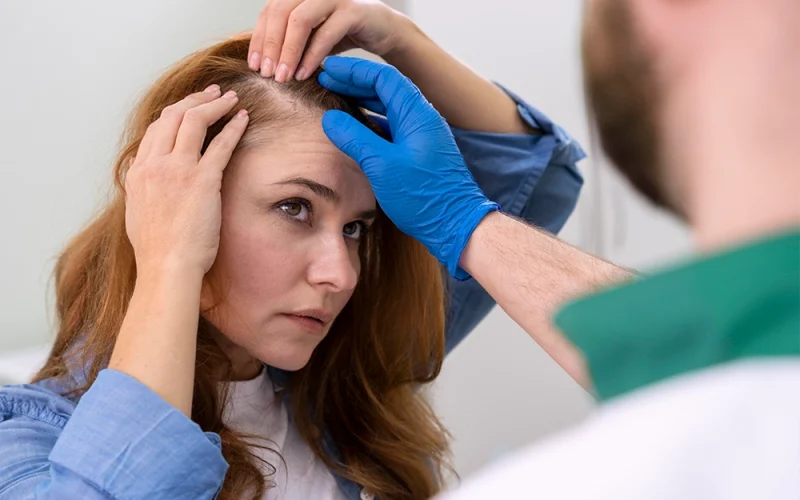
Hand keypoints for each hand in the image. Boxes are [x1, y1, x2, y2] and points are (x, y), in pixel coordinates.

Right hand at [125, 86, 248, 275]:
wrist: (166, 266)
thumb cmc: (157, 250)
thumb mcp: (139, 213)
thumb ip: (145, 191)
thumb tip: (152, 184)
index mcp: (138, 172)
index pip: (155, 129)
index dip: (175, 113)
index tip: (190, 107)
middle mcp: (155, 164)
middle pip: (173, 116)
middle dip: (195, 99)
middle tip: (213, 93)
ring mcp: (178, 170)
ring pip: (194, 121)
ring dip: (214, 104)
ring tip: (231, 98)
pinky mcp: (202, 180)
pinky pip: (220, 144)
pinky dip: (233, 126)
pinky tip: (243, 118)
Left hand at [248, 0, 408, 81]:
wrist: (384, 31)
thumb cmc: (343, 34)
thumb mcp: (311, 38)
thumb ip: (290, 42)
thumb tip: (261, 61)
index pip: (270, 11)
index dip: (259, 38)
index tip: (254, 65)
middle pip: (280, 13)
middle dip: (271, 46)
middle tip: (266, 74)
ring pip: (300, 20)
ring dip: (288, 51)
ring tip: (282, 77)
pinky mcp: (352, 12)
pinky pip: (325, 34)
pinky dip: (311, 56)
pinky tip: (303, 74)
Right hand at [318, 57, 499, 279]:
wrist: (455, 224)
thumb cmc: (423, 197)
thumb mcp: (382, 165)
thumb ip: (355, 138)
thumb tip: (330, 118)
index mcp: (417, 114)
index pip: (384, 77)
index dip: (354, 70)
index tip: (329, 68)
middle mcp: (422, 119)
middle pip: (385, 88)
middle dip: (355, 82)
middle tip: (326, 80)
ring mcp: (422, 135)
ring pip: (388, 107)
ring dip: (362, 100)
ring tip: (335, 98)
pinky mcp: (419, 152)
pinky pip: (392, 126)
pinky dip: (371, 120)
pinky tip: (355, 126)